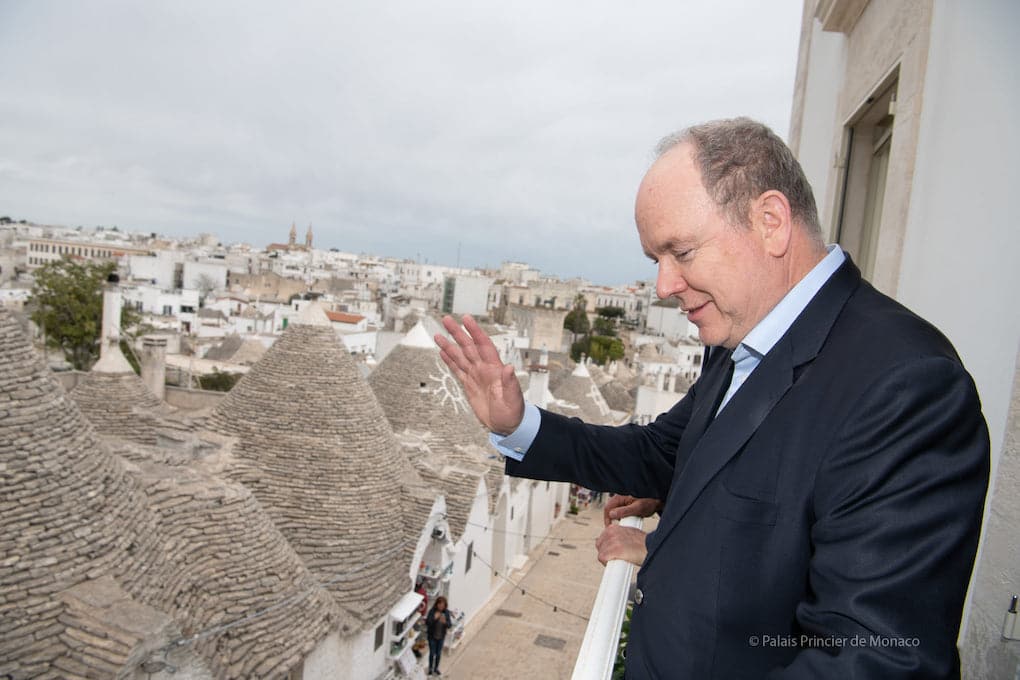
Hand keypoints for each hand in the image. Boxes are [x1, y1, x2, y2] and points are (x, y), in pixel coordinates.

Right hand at [435, 314, 524, 434]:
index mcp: (495, 369)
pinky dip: (450, 361)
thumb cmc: (513, 412)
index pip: (483, 345)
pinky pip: (458, 370)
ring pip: (460, 357)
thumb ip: (510, 383)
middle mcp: (484, 369)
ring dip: (449, 345)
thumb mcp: (513, 399)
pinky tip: (443, 352)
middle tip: (446, 320)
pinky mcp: (469, 385)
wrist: (507, 425)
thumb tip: (510, 368)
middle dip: (457, 333)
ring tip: (438, 334)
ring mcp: (476, 376)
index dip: (475, 332)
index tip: (466, 319)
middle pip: (468, 347)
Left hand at [595, 524, 647, 566]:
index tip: (612, 553)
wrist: (652, 548)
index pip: (601, 539)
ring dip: (608, 560)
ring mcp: (613, 541)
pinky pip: (603, 559)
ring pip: (601, 554)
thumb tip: (612, 545)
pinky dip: (607, 564)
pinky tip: (617, 564)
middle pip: (599, 546)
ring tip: (619, 561)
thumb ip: (619, 537)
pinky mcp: (615, 550)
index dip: (606, 548)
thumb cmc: (644, 544)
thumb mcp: (629, 534)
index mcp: (614, 528)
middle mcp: (611, 532)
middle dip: (606, 553)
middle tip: (616, 558)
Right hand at [604, 495, 662, 525]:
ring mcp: (623, 503)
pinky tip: (631, 521)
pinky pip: (621, 513)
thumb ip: (624, 511)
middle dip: (613, 520)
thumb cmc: (649, 501)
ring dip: (619, 520)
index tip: (610, 528)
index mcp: (620, 496)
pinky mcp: (627, 507)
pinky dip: (624, 519)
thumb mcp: (637, 508)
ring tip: (626, 525)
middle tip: (618, 529)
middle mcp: (620, 499)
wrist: (658, 501)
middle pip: (610, 511)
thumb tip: (612, 515)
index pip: (608, 508)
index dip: (607, 519)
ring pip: (616, 513)